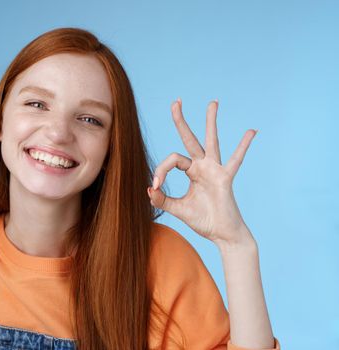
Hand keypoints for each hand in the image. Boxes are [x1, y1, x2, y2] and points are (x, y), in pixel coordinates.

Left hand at [147, 99, 256, 246]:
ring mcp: (215, 170)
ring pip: (211, 141)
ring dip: (210, 122)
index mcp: (191, 171)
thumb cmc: (203, 220)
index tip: (155, 187)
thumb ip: (163, 199)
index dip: (160, 171)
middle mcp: (202, 167)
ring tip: (212, 103)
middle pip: (190, 139)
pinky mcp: (225, 179)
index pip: (172, 160)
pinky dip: (243, 146)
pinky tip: (251, 131)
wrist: (222, 234)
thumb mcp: (178, 208)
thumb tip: (148, 189)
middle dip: (181, 121)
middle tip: (176, 101)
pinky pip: (235, 160)